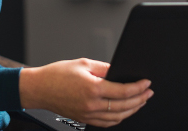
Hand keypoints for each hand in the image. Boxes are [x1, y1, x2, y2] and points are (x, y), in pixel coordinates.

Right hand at [19, 58, 152, 127]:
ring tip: (140, 101)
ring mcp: (88, 114)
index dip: (138, 87)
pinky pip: (107, 123)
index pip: (123, 90)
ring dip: (132, 110)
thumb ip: (104, 68)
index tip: (146, 83)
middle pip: (124, 106)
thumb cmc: (57, 74)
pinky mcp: (84, 119)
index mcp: (93, 88)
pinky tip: (124, 111)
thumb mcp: (83, 63)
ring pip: (118, 117)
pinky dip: (119, 118)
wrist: (39, 88)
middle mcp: (91, 104)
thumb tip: (119, 72)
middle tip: (149, 93)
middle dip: (140, 99)